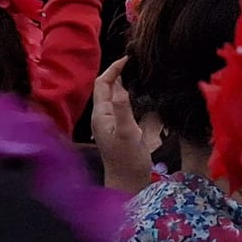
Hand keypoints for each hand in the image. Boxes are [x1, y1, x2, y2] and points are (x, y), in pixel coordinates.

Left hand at [92, 57, 152, 192]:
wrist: (128, 183)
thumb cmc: (127, 161)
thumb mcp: (127, 133)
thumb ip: (123, 109)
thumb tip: (121, 86)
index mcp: (101, 114)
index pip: (103, 83)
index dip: (113, 69)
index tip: (129, 58)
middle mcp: (103, 116)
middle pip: (107, 87)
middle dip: (119, 72)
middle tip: (136, 62)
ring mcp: (111, 123)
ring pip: (114, 96)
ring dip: (124, 82)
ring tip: (139, 72)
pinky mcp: (120, 128)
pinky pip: (121, 105)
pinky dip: (129, 94)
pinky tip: (140, 93)